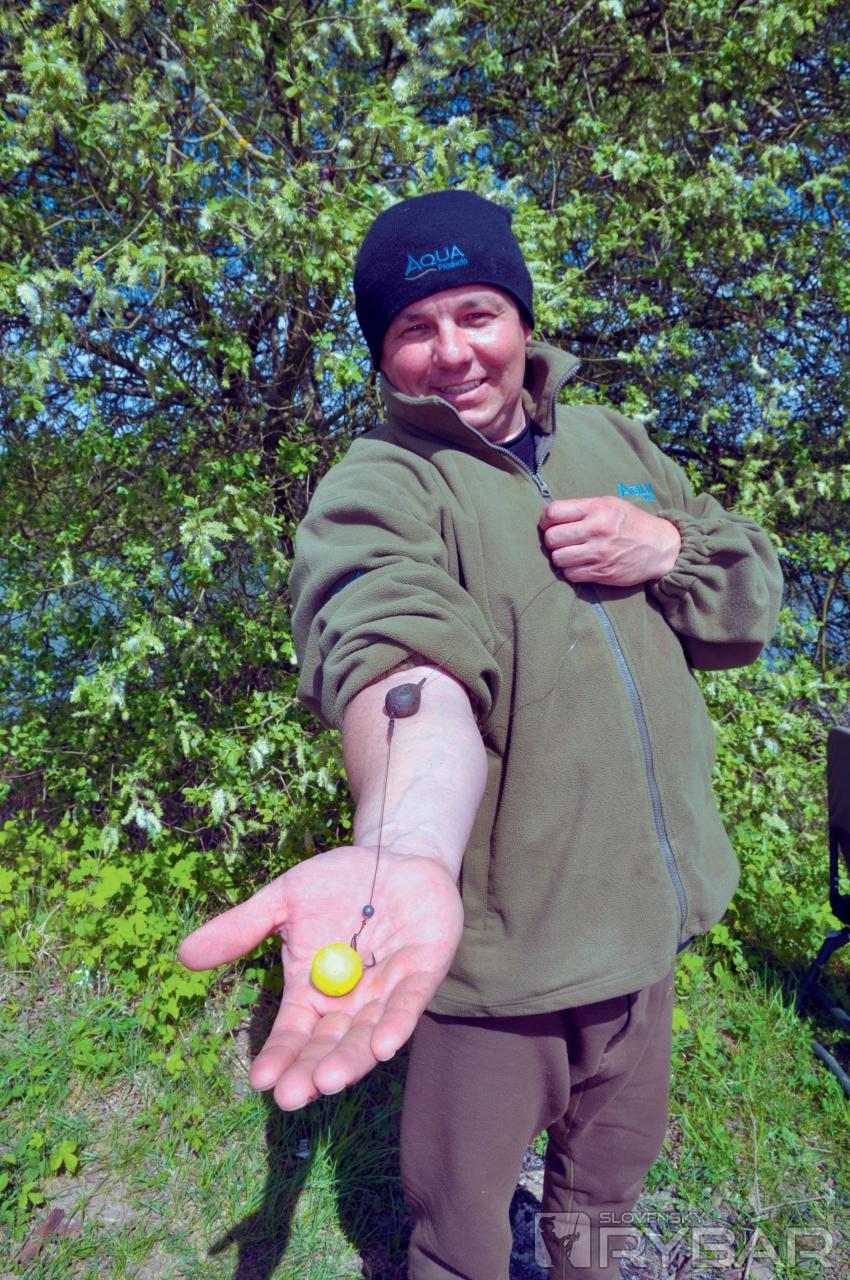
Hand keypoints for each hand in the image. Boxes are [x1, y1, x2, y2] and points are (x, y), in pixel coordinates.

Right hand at [178, 846, 463, 1108]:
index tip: (259, 1079)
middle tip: (293, 1095)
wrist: (393, 854)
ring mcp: (388, 990)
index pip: (293, 1034)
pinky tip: (383, 1046)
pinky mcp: (423, 970)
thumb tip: (184, 955)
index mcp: (313, 991)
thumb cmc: (337, 881)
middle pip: (329, 1045)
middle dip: (312, 1071)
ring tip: (328, 1081)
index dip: (279, 1056)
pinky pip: (409, 1002)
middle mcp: (350, 1001)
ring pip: (367, 1033)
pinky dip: (397, 1023)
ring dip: (350, 1058)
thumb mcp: (284, 900)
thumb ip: (242, 929)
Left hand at [539, 496, 680, 585]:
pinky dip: (572, 571)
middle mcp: (596, 529)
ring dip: (561, 557)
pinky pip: (571, 574)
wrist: (661, 547)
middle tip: (561, 541)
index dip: (546, 520)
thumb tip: (552, 516)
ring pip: (558, 558)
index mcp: (597, 508)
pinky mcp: (602, 572)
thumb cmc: (632, 523)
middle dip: (552, 540)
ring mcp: (599, 553)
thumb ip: (583, 508)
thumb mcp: (611, 504)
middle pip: (552, 538)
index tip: (550, 524)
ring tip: (571, 554)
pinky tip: (581, 565)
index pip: (553, 512)